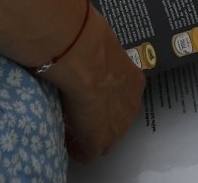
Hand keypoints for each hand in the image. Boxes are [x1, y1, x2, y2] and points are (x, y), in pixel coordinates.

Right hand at [49, 7, 144, 162]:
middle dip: (98, 120)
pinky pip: (86, 153)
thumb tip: (86, 49)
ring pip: (102, 140)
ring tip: (68, 121)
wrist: (86, 57)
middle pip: (115, 123)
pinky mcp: (99, 142)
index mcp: (134, 83)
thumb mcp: (102, 48)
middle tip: (78, 112)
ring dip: (86, 133)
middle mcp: (132, 106)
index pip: (121, 100)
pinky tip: (63, 133)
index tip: (87, 97)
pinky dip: (74, 146)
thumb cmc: (92, 44)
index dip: (103, 102)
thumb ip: (100, 57)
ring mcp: (118, 127)